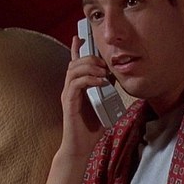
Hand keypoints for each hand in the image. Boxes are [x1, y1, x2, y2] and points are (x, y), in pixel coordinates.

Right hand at [59, 35, 110, 158]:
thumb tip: (116, 75)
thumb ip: (107, 89)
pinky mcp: (68, 102)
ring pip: (73, 70)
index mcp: (77, 87)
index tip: (81, 36)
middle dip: (90, 57)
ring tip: (103, 71)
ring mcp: (68, 94)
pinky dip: (89, 79)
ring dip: (89, 66)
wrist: (81, 147)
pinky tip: (101, 82)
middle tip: (104, 62)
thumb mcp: (104, 104)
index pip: (75, 63)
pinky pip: (76, 84)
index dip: (77, 48)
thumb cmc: (91, 129)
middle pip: (75, 62)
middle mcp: (70, 88)